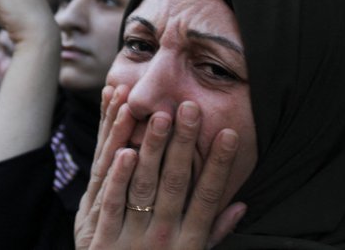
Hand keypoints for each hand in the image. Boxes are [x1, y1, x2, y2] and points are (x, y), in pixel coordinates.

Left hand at [76, 97, 245, 249]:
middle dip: (185, 145)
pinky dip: (117, 176)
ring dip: (152, 149)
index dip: (220, 165)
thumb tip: (242, 204)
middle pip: (176, 183)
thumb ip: (215, 232)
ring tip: (160, 117)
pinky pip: (110, 202)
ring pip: (143, 185)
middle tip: (191, 108)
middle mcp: (164, 237)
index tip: (229, 134)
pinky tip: (124, 149)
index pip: (208, 197)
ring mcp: (132, 238)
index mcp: (188, 241)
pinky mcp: (102, 239)